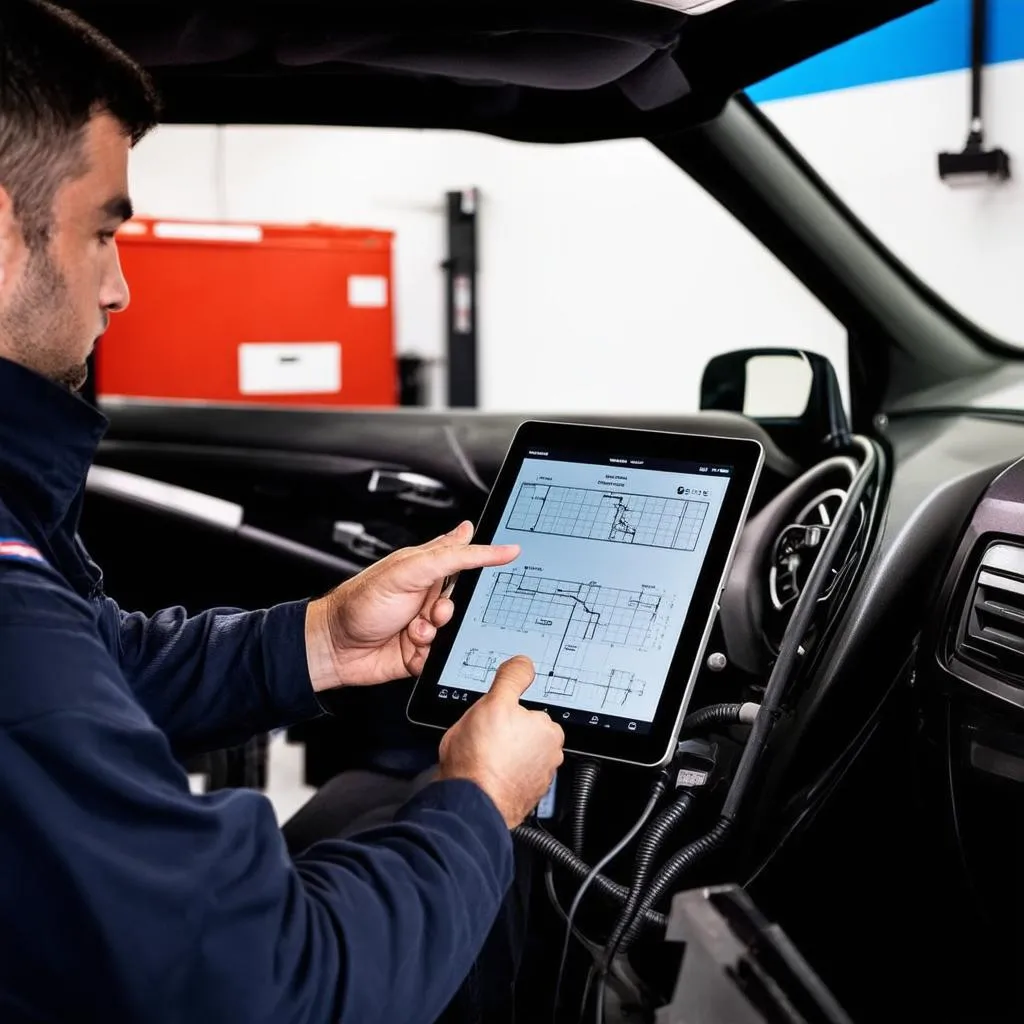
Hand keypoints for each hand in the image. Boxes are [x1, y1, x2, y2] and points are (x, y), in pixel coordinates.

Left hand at [305, 521, 519, 690]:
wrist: (333, 647)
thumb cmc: (360, 602)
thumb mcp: (407, 570)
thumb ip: (447, 554)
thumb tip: (473, 530)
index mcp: (427, 570)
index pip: (467, 560)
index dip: (487, 559)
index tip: (511, 554)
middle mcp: (429, 596)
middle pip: (467, 601)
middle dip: (453, 608)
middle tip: (436, 609)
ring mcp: (427, 625)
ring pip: (457, 631)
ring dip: (438, 632)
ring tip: (415, 630)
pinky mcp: (423, 653)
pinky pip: (444, 656)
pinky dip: (430, 653)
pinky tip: (410, 646)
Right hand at [437, 655, 564, 827]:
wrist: (470, 803)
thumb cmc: (480, 757)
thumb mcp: (494, 702)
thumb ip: (512, 678)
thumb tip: (524, 663)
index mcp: (548, 731)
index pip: (527, 712)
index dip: (504, 714)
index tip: (491, 722)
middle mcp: (551, 757)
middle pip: (523, 735)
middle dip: (505, 736)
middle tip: (484, 740)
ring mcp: (539, 780)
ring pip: (517, 758)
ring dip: (503, 758)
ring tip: (482, 760)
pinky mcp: (526, 799)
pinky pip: (512, 779)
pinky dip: (501, 777)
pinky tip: (485, 776)